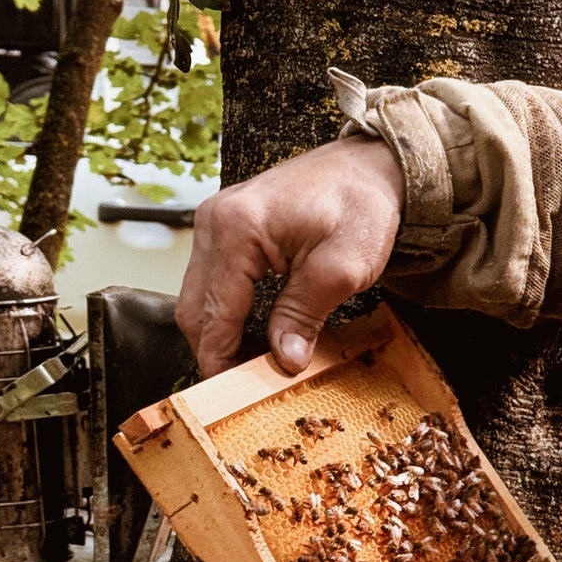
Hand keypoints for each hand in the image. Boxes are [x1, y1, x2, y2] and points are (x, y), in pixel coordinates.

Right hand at [177, 135, 404, 377]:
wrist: (368, 166)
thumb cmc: (360, 203)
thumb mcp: (343, 267)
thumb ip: (305, 313)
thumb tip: (283, 358)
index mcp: (236, 228)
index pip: (213, 312)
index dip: (221, 359)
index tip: (230, 394)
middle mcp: (214, 221)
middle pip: (193, 308)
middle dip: (216, 350)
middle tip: (246, 385)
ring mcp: (215, 221)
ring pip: (197, 296)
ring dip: (219, 332)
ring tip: (254, 362)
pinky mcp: (226, 227)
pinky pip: (212, 280)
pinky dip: (226, 311)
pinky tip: (253, 331)